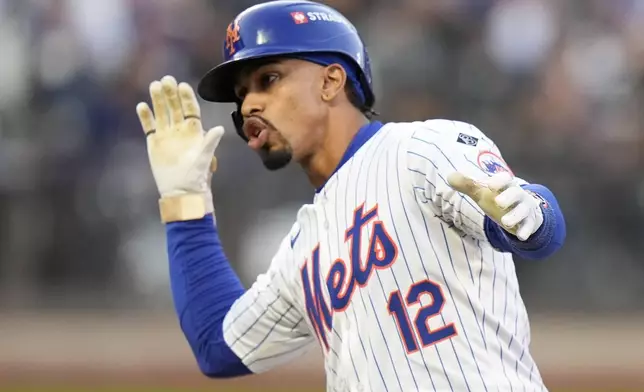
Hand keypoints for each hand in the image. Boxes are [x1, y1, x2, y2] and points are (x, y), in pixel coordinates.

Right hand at [136, 75, 223, 221]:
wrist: (181, 191)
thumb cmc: (196, 176)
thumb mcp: (205, 158)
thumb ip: (210, 142)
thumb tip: (220, 128)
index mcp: (194, 132)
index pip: (190, 110)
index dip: (187, 98)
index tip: (183, 85)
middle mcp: (180, 130)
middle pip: (175, 108)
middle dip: (171, 93)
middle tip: (166, 79)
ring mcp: (167, 135)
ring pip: (162, 113)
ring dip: (158, 100)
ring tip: (154, 85)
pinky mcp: (154, 143)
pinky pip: (149, 126)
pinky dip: (145, 116)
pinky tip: (142, 105)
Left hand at [447, 172, 542, 240]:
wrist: (521, 209)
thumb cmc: (498, 198)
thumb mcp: (482, 192)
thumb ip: (467, 185)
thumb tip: (449, 177)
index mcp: (506, 185)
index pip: (505, 179)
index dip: (499, 181)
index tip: (489, 185)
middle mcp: (518, 195)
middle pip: (516, 193)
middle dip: (509, 197)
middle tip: (498, 203)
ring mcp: (524, 208)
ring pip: (523, 211)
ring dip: (515, 216)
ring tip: (505, 222)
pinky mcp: (528, 222)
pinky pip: (528, 226)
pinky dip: (525, 230)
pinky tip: (521, 236)